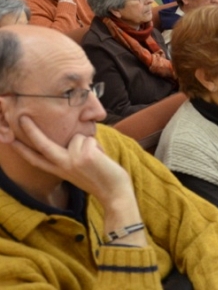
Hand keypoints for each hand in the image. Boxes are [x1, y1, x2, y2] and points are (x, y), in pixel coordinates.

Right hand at [13, 116, 146, 246]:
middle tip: (23, 116)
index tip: (10, 141)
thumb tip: (73, 139)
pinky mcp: (85, 156)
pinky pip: (90, 139)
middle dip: (32, 130)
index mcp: (60, 170)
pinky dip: (98, 146)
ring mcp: (72, 161)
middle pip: (43, 145)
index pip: (37, 159)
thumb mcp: (80, 169)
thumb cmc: (101, 178)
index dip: (23, 150)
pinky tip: (101, 158)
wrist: (114, 192)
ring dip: (90, 144)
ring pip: (78, 137)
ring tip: (96, 158)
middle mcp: (63, 166)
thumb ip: (72, 156)